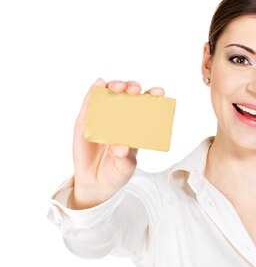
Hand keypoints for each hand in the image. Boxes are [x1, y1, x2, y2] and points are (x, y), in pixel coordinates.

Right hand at [70, 78, 164, 208]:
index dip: (152, 97)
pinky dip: (94, 91)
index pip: (146, 108)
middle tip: (136, 90)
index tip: (159, 92)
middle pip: (127, 96)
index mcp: (135, 128)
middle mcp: (120, 119)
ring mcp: (102, 118)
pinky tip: (98, 84)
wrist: (95, 182)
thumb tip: (120, 148)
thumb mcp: (124, 167)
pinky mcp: (86, 121)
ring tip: (119, 87)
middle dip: (133, 88)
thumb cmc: (116, 173)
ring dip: (114, 85)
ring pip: (109, 95)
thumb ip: (123, 158)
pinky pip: (89, 103)